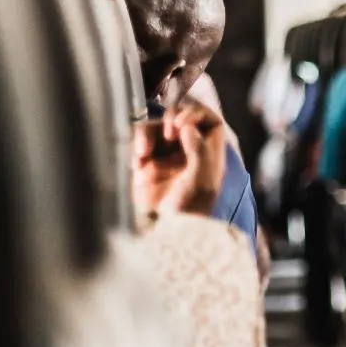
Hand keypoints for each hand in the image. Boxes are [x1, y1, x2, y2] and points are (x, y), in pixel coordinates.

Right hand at [132, 104, 221, 222]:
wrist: (162, 233)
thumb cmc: (186, 212)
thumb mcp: (200, 182)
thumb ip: (199, 151)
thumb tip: (187, 127)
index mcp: (209, 154)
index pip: (209, 120)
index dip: (197, 113)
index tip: (183, 124)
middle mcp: (188, 152)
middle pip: (183, 116)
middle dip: (174, 116)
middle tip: (170, 131)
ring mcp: (166, 156)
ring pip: (157, 126)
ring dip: (148, 133)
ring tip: (143, 153)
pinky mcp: (145, 163)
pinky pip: (139, 141)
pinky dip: (136, 145)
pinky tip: (137, 162)